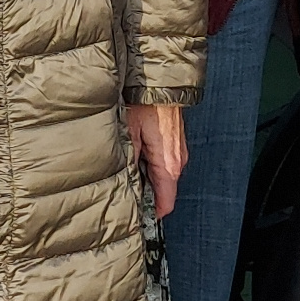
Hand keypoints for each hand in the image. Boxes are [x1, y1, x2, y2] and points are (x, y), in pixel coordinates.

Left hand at [132, 101, 187, 218]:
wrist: (159, 81)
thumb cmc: (145, 103)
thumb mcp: (128, 133)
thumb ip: (128, 163)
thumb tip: (125, 187)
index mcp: (168, 164)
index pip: (165, 204)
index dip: (150, 214)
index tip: (134, 218)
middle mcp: (178, 161)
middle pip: (162, 192)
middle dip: (144, 195)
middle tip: (121, 192)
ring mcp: (178, 152)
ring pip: (162, 178)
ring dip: (145, 178)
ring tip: (124, 171)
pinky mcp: (174, 144)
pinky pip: (162, 164)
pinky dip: (148, 165)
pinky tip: (133, 156)